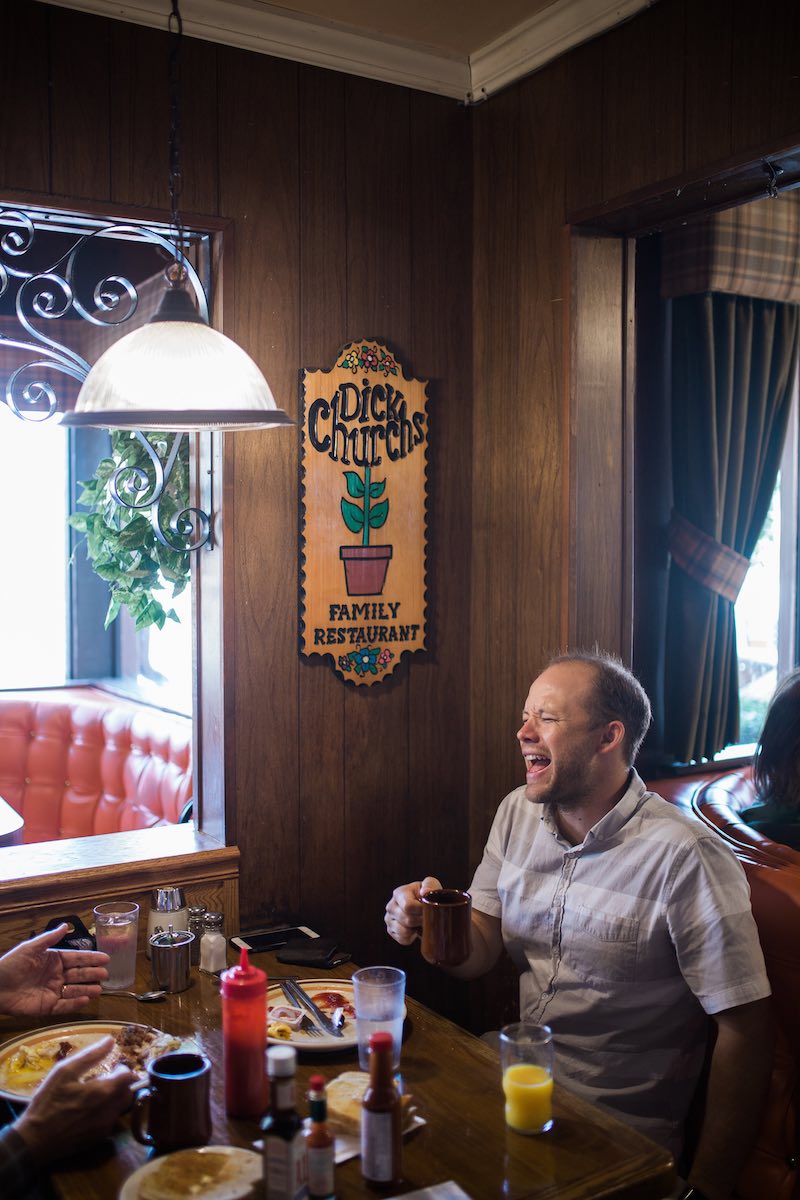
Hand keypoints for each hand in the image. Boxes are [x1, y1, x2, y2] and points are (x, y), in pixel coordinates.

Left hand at [0, 924, 109, 1015]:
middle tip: (105, 975)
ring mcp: (52, 991)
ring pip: (74, 990)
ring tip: (99, 989)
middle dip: (92, 974)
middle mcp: (55, 975)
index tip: (105, 958)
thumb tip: (66, 925)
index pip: (76, 958)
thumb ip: (49, 939)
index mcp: (53, 960)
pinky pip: (64, 1006)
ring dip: (87, 989)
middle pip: (78, 974)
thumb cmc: (10, 965)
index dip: (91, 958)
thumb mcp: (30, 948)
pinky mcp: (47, 1007)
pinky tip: (85, 999)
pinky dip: (75, 1004)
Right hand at [15, 1035, 138, 1162]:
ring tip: (93, 1096)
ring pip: (120, 1108)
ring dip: (114, 1099)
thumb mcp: (64, 1073)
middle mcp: (110, 1110)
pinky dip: (106, 1113)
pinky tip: (87, 1112)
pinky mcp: (98, 1139)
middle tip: (103, 1081)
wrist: (35, 1141)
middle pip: (128, 1093)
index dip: (123, 1069)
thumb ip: (91, 1055)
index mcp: (103, 1092)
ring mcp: (105, 1127)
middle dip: (120, 1085)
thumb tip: (111, 1041)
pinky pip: (111, 1122)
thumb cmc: (48, 1103)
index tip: (112, 1068)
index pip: (129, 1077)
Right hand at [385, 876, 441, 953]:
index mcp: (399, 893)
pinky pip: (403, 940)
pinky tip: (415, 929)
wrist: (423, 904)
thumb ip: (430, 885)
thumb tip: (424, 892)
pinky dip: (412, 937)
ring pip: (404, 932)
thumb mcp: (431, 885)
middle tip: (427, 918)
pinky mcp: (391, 930)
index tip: (429, 910)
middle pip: (407, 920)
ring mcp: (389, 919)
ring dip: (416, 929)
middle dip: (420, 921)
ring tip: (420, 922)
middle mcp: (391, 906)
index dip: (421, 911)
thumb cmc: (427, 894)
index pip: (408, 907)